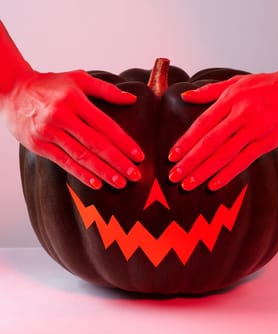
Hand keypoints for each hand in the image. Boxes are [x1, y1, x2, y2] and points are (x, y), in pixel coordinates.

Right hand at [1, 70, 143, 188]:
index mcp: (74, 99)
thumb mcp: (78, 79)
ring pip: (81, 156)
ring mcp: (49, 132)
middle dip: (118, 162)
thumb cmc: (50, 85)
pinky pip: (63, 162)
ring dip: (103, 172)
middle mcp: (62, 116)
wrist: (11, 90)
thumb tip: (132, 100)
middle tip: (134, 175)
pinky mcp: (39, 145)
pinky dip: (81, 174)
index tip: (139, 156)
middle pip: (96, 143)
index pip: (105, 125)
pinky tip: (96, 184)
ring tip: (120, 182)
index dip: (124, 142)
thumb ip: (106, 90)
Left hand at [168, 67, 277, 190]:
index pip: (202, 124)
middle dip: (189, 162)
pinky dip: (228, 174)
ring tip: (187, 185)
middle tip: (173, 177)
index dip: (185, 142)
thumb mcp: (236, 82)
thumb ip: (209, 92)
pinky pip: (244, 161)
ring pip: (225, 155)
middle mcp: (241, 115)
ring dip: (204, 172)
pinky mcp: (268, 143)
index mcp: (231, 100)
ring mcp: (255, 130)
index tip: (171, 156)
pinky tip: (213, 185)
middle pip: (210, 143)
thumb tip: (184, 97)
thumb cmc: (266, 85)